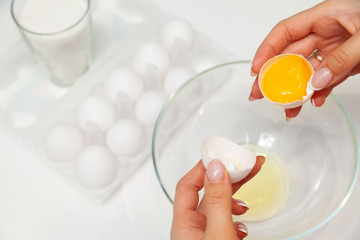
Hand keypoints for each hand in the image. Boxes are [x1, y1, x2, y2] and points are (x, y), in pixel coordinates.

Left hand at [171, 156, 264, 239]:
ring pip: (219, 208)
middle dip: (228, 176)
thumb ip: (217, 201)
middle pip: (208, 193)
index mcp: (184, 224)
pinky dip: (237, 217)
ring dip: (235, 196)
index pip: (188, 185)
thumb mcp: (218, 233)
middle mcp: (192, 229)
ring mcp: (206, 236)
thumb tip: (215, 168)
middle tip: (247, 163)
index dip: (204, 167)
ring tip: (249, 184)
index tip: (223, 156)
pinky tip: (243, 220)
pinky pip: (226, 223)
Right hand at [249, 0, 359, 119]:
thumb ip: (341, 59)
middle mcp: (325, 32)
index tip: (257, 70)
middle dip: (273, 75)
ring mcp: (334, 49)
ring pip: (305, 71)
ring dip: (295, 90)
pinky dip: (319, 92)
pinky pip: (325, 79)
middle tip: (261, 94)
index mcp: (325, 16)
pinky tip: (314, 102)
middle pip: (290, 54)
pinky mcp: (344, 63)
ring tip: (287, 107)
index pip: (285, 32)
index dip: (266, 50)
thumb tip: (317, 81)